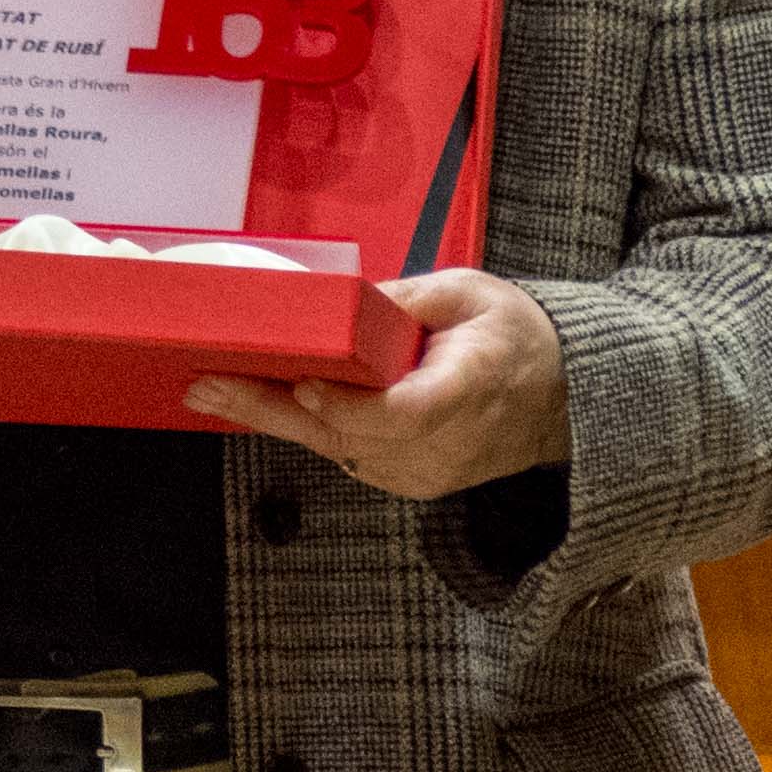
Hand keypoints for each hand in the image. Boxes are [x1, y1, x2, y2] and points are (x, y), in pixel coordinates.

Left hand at [184, 270, 569, 500]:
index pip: (405, 412)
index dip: (350, 405)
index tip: (305, 384)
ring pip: (338, 449)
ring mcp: (427, 470)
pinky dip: (304, 428)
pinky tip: (259, 403)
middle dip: (271, 410)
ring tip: (212, 388)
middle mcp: (446, 442)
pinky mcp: (410, 479)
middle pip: (350, 436)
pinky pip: (347, 453)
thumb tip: (341, 301)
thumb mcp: (471, 292)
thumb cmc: (516, 337)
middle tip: (209, 383)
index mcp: (471, 387)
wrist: (562, 398)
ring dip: (273, 419)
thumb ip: (408, 299)